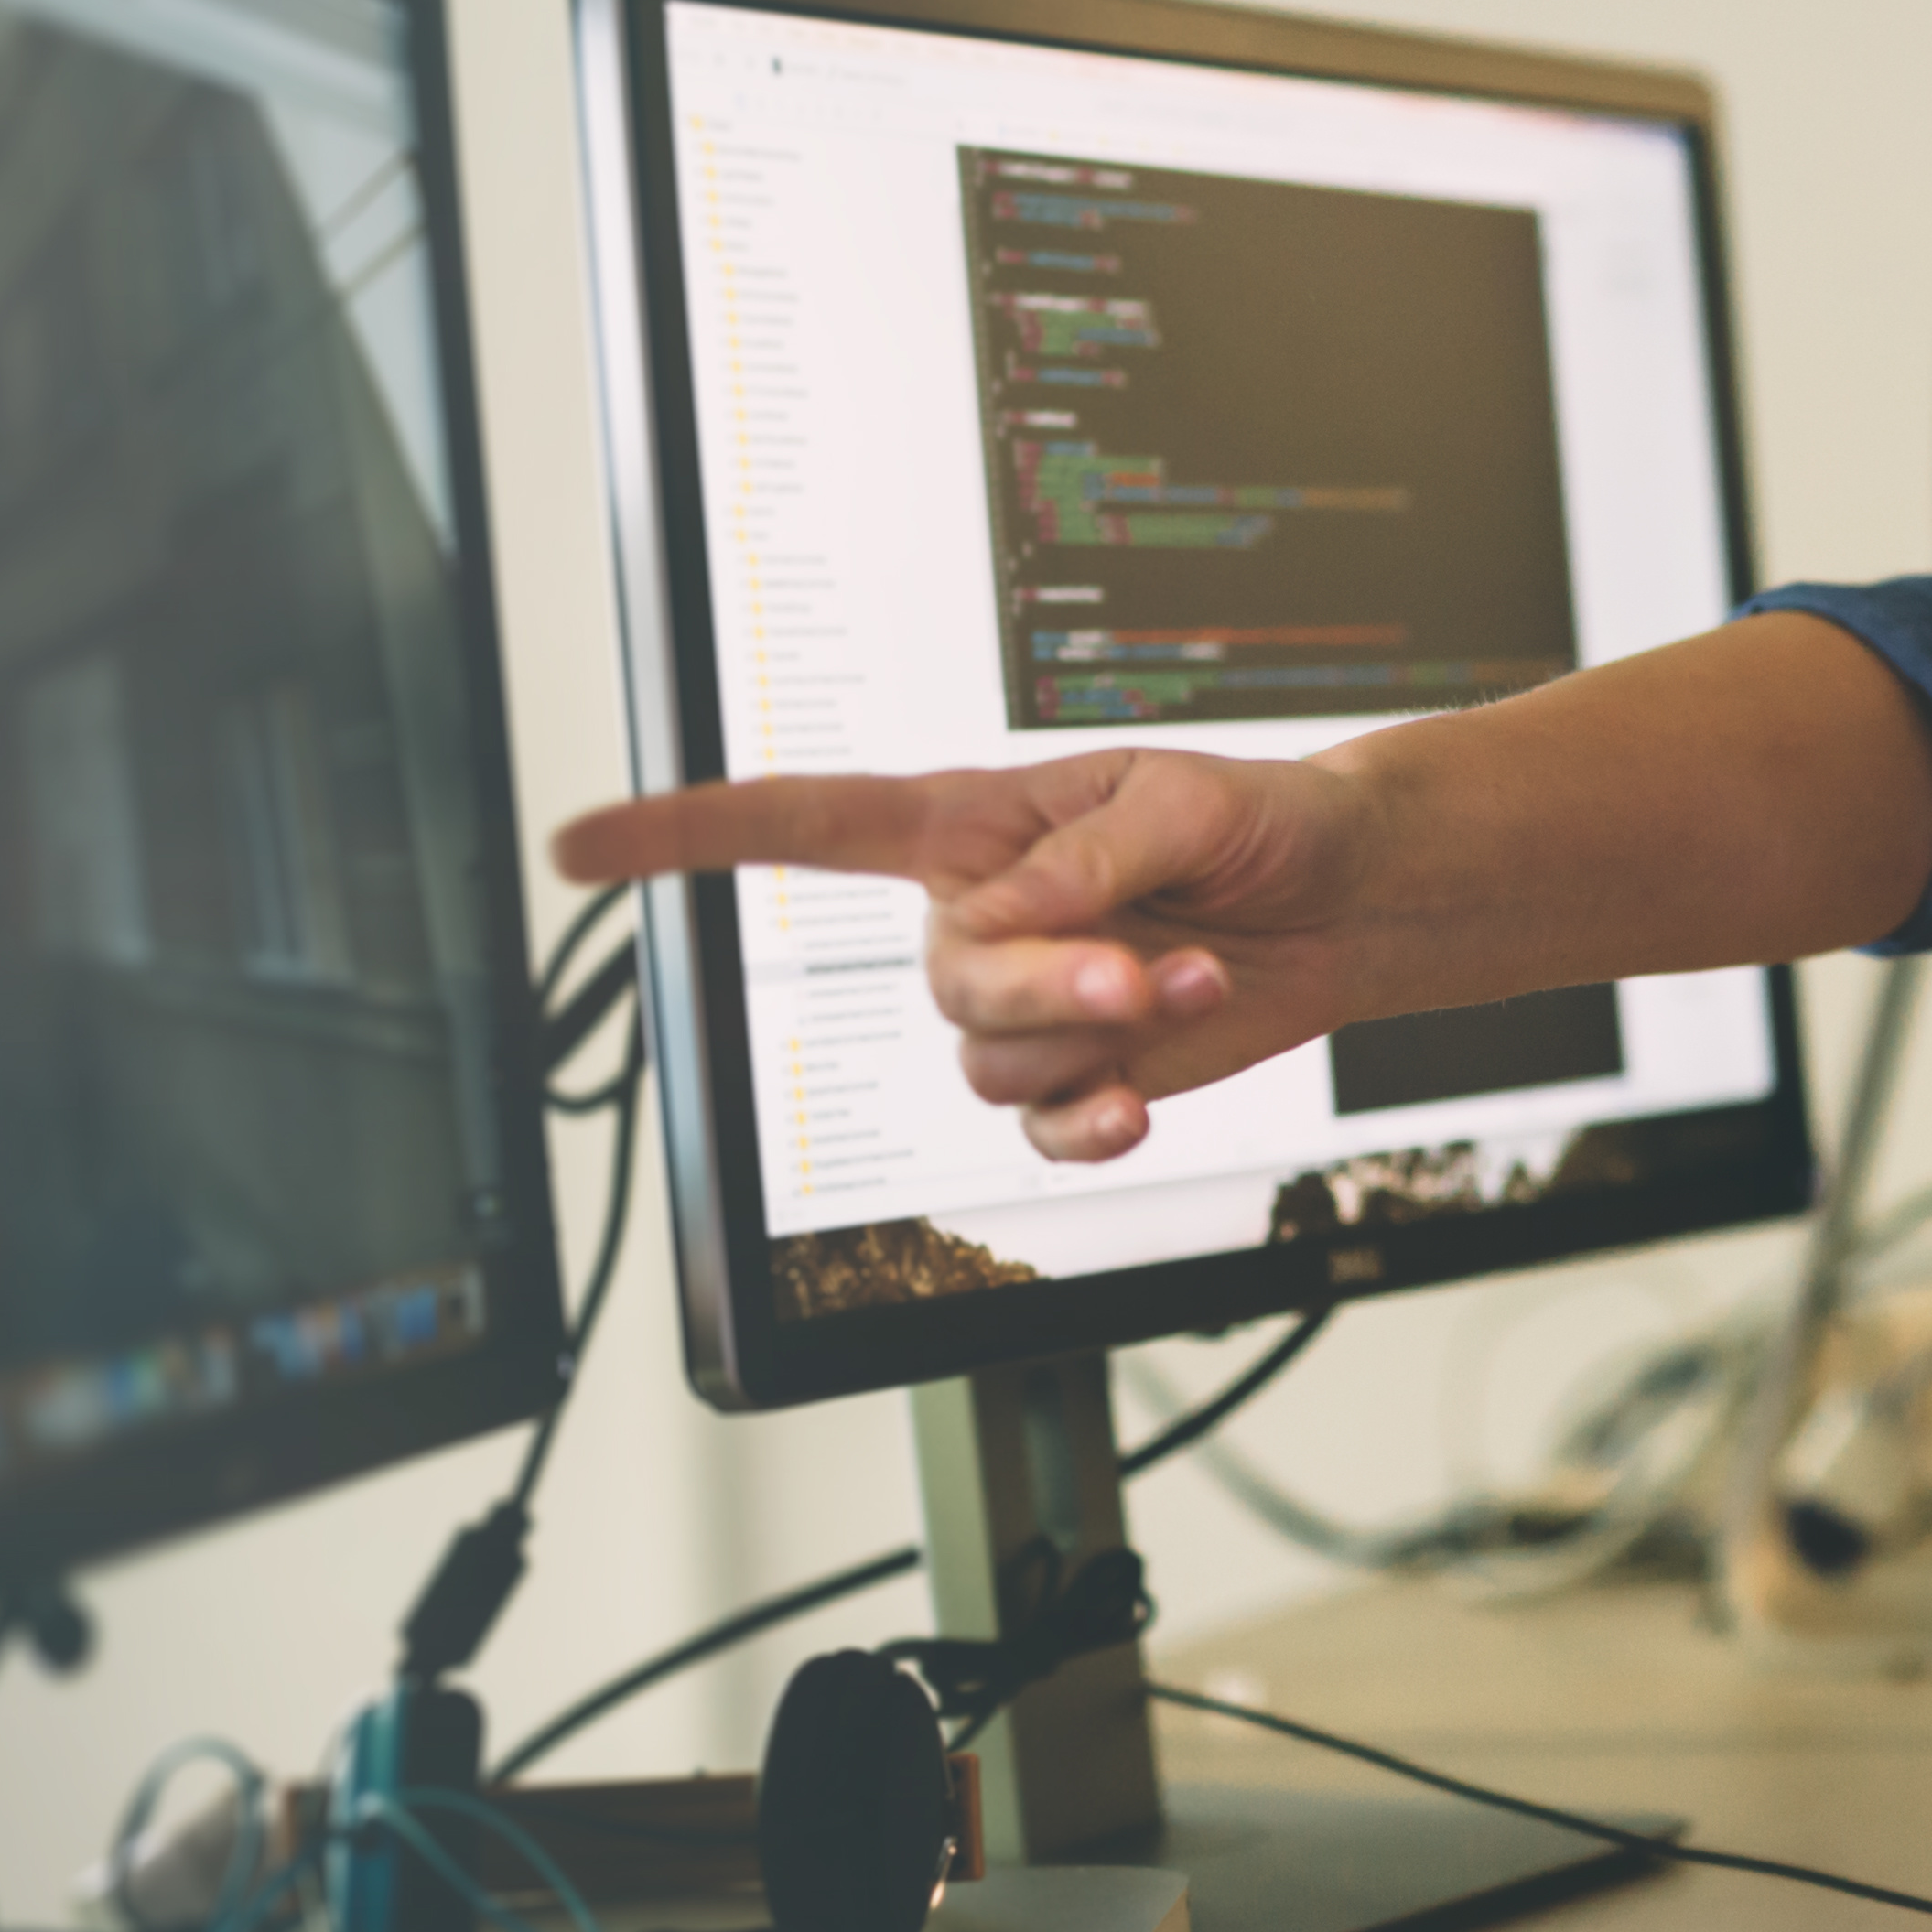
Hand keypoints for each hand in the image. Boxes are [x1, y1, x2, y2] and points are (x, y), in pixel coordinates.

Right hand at [552, 748, 1378, 1160]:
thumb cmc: (1258, 819)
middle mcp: (981, 920)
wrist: (1350, 898)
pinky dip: (1092, 1125)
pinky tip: (1142, 1103)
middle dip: (1043, 988)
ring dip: (1098, 1041)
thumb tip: (1008, 921)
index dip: (686, 835)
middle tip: (1139, 974)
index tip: (581, 845)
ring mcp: (1028, 1007)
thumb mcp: (1177, 800)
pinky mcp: (1083, 1076)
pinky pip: (1041, 1131)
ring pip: (990, 1063)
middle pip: (941, 980)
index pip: (803, 825)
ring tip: (1192, 980)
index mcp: (974, 827)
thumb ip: (1082, 861)